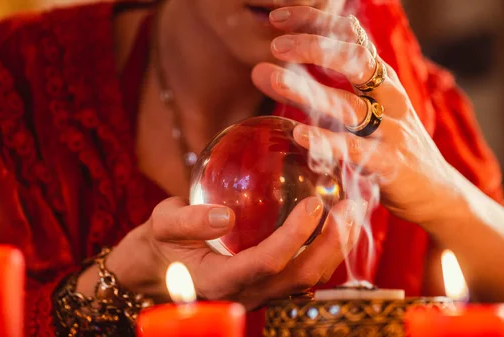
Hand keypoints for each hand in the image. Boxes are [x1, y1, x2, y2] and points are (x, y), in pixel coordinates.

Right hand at [102, 196, 362, 308]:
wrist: (151, 274)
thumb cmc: (156, 246)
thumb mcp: (160, 225)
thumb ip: (187, 220)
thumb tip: (226, 215)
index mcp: (219, 281)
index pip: (266, 263)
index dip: (294, 236)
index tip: (313, 204)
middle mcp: (245, 294)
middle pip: (300, 277)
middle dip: (331, 245)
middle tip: (350, 208)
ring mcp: (257, 294)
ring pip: (306, 281)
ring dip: (334, 250)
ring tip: (352, 215)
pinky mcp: (264, 287)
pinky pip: (300, 274)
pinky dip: (322, 251)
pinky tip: (331, 225)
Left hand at [251, 6, 463, 225]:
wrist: (437, 192)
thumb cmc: (392, 146)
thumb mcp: (371, 109)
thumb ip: (333, 91)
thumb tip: (280, 75)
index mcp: (382, 79)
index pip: (351, 37)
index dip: (316, 22)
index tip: (278, 17)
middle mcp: (388, 97)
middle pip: (354, 61)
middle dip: (314, 47)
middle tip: (276, 46)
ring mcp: (390, 130)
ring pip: (348, 105)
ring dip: (308, 90)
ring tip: (271, 78)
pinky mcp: (389, 163)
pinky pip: (354, 150)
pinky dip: (326, 142)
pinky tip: (299, 134)